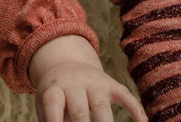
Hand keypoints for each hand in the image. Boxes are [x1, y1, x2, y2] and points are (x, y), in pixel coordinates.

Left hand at [29, 35, 146, 121]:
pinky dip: (135, 109)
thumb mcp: (45, 105)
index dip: (55, 121)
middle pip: (80, 111)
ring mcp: (94, 84)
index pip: (53, 107)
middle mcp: (74, 84)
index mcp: (54, 90)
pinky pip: (126, 96)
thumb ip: (50, 120)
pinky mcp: (111, 85)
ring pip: (102, 107)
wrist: (67, 64)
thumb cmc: (55, 96)